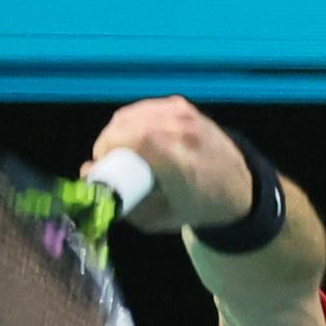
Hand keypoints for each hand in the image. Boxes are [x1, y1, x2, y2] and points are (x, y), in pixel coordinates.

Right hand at [82, 96, 252, 234]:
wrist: (239, 186)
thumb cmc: (197, 206)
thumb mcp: (159, 220)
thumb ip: (121, 202)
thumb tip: (86, 172)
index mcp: (182, 164)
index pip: (139, 139)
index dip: (109, 147)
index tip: (101, 165)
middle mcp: (185, 134)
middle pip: (129, 124)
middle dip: (107, 142)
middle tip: (108, 163)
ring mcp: (186, 116)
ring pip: (132, 114)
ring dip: (117, 132)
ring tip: (121, 152)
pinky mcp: (183, 106)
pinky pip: (143, 108)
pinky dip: (132, 121)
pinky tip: (134, 138)